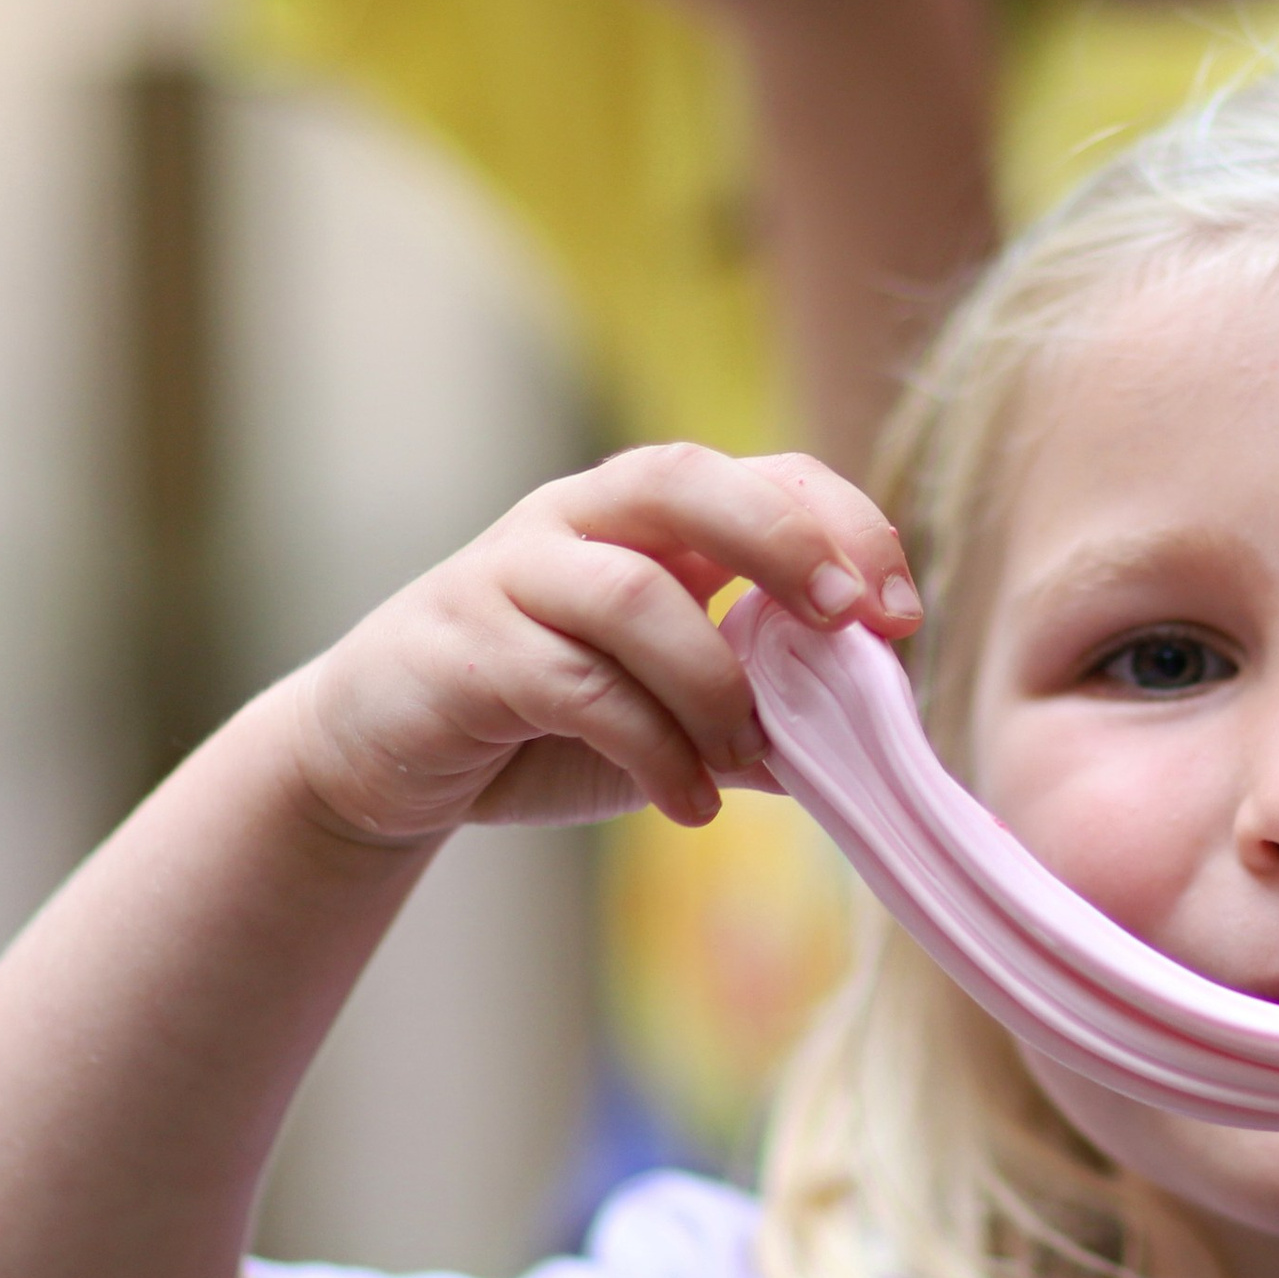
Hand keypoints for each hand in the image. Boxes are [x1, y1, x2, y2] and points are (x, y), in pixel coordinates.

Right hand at [285, 443, 920, 842]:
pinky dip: (651, 748)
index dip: (844, 526)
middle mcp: (579, 520)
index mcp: (651, 518)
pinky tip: (689, 804)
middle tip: (846, 623)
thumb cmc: (546, 723)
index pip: (766, 474)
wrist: (380, 759)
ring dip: (713, 685)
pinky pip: (573, 684)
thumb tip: (874, 749)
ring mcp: (512, 575)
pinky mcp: (462, 648)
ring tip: (745, 758)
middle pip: (686, 481)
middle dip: (783, 542)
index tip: (898, 615)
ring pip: (632, 593)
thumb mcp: (677, 715)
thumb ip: (768, 718)